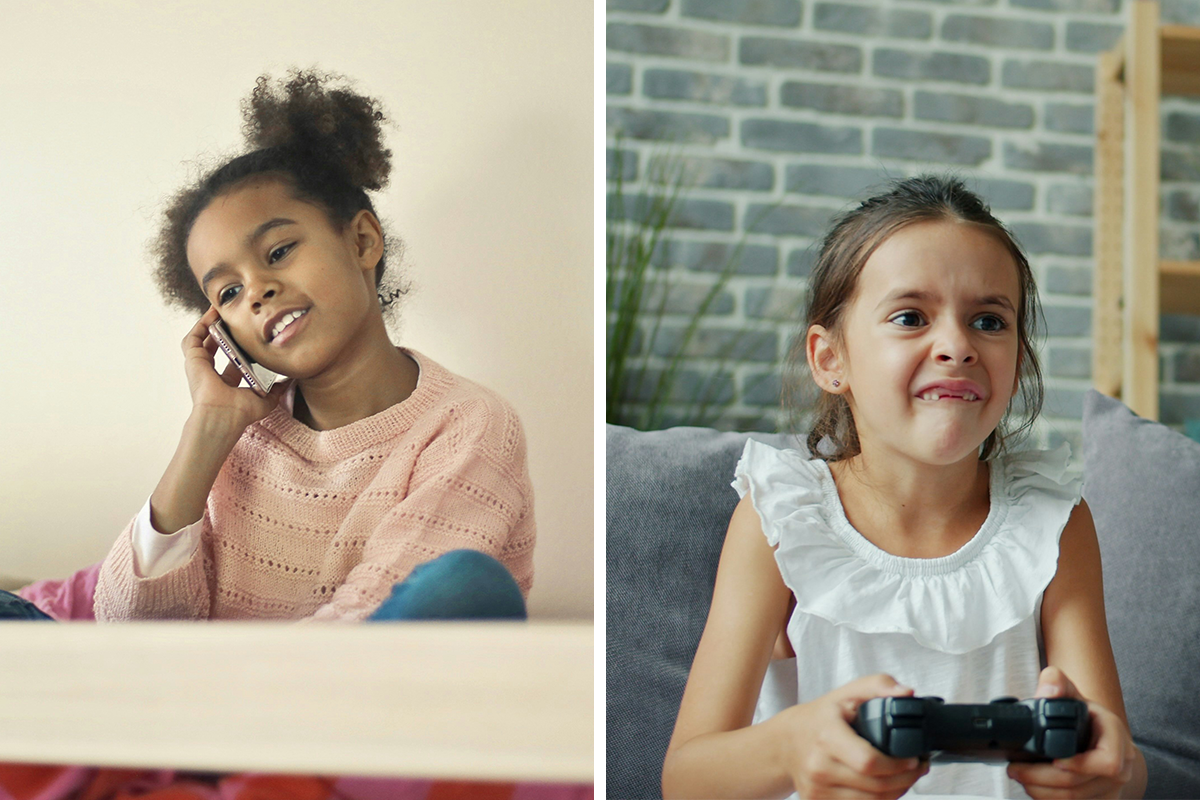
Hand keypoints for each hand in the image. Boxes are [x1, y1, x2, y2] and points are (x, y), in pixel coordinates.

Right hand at [183, 307, 287, 428]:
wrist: (223, 416)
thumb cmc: (240, 413)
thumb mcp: (265, 400)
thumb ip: (277, 389)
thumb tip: (290, 380)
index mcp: (225, 382)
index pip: (232, 358)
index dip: (239, 345)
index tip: (249, 332)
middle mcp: (211, 373)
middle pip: (216, 345)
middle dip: (224, 329)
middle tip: (234, 316)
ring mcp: (200, 366)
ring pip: (203, 338)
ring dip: (211, 323)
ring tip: (222, 309)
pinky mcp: (193, 359)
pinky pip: (194, 337)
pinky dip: (202, 323)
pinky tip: (213, 313)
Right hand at [778, 674, 929, 798]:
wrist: (787, 742)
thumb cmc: (819, 718)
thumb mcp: (847, 693)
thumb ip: (879, 685)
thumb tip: (906, 693)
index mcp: (827, 736)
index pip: (868, 762)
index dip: (897, 765)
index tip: (912, 759)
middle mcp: (819, 766)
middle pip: (875, 786)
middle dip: (905, 779)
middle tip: (917, 768)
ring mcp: (817, 788)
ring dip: (896, 792)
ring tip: (905, 777)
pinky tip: (884, 787)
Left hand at [1007, 667, 1135, 798]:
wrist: (1098, 733)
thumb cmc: (1084, 714)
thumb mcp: (1070, 691)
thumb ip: (1055, 682)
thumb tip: (1048, 691)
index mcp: (1116, 737)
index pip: (1108, 762)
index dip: (1080, 765)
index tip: (1054, 761)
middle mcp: (1122, 766)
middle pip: (1082, 784)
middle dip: (1043, 779)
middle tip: (1016, 770)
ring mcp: (1112, 786)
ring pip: (1076, 799)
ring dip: (1042, 792)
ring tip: (1020, 777)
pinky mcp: (1101, 799)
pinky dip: (1050, 798)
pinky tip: (1034, 788)